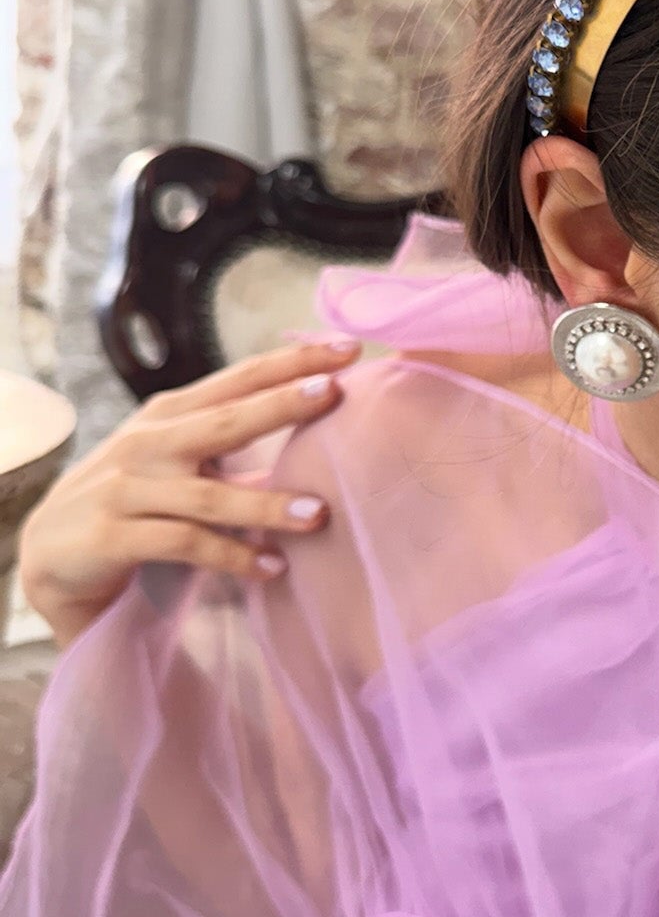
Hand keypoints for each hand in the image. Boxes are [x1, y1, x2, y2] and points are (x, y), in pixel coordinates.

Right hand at [17, 337, 362, 648]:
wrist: (53, 553)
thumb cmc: (133, 498)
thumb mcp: (175, 458)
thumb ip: (226, 437)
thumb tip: (310, 417)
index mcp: (169, 415)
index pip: (239, 379)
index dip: (292, 362)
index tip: (347, 348)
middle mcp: (147, 443)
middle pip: (224, 420)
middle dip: (282, 404)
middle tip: (335, 394)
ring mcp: (126, 489)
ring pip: (208, 494)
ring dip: (266, 505)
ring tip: (317, 515)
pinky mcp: (113, 536)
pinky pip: (184, 545)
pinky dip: (232, 556)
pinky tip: (271, 568)